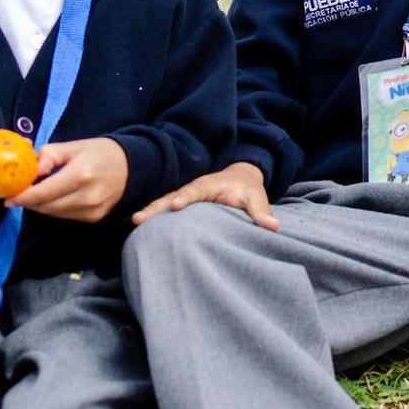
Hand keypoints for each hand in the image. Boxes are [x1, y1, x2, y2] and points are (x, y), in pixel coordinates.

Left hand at [6, 137, 127, 222]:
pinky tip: (55, 197)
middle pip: (46, 206)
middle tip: (17, 194)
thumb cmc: (100, 153)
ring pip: (54, 214)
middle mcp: (88, 196)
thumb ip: (50, 155)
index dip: (23, 197)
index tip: (8, 197)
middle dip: (29, 201)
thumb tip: (32, 170)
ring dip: (40, 205)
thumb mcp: (74, 146)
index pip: (44, 193)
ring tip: (35, 193)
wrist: (132, 166)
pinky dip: (55, 208)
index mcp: (81, 174)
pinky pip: (65, 216)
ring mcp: (93, 210)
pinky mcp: (94, 218)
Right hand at [132, 162, 278, 229]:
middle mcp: (194, 189)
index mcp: (209, 184)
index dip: (185, 197)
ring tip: (135, 223)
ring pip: (165, 203)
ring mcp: (186, 197)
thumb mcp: (256, 197)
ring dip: (150, 212)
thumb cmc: (247, 189)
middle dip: (156, 206)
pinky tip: (140, 230)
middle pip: (172, 196)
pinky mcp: (183, 206)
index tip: (174, 206)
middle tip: (139, 218)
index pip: (195, 190)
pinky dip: (154, 218)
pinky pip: (166, 212)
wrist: (240, 179)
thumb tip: (273, 226)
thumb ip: (261, 211)